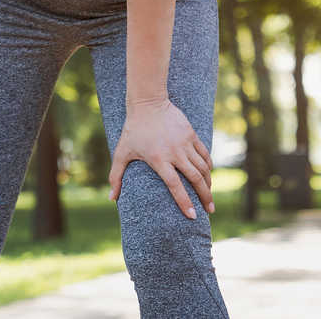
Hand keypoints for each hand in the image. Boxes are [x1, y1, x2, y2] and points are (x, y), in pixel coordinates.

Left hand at [107, 98, 213, 218]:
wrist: (147, 103)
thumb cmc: (133, 129)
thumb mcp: (121, 152)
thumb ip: (116, 176)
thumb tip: (111, 199)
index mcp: (159, 159)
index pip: (175, 186)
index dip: (184, 202)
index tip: (192, 216)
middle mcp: (175, 153)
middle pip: (195, 179)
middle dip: (205, 197)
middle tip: (210, 211)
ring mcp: (185, 143)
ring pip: (203, 167)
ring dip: (208, 183)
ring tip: (210, 197)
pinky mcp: (191, 134)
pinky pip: (204, 154)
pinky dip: (208, 166)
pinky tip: (209, 176)